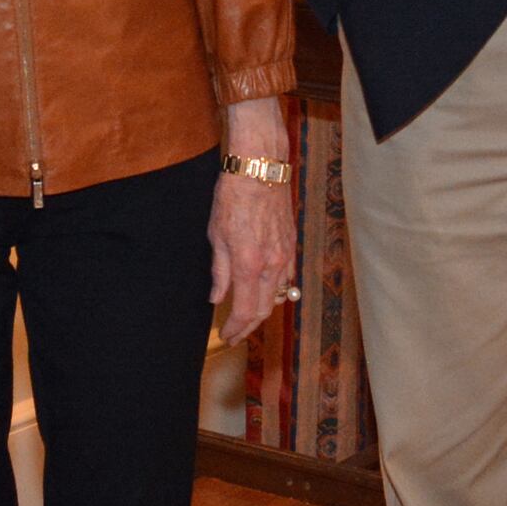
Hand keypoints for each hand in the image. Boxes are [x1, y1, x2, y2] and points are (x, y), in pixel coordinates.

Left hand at [211, 97, 296, 342]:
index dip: (236, 329)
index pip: (244, 311)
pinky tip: (265, 293)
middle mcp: (271, 264)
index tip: (227, 336)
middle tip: (235, 334)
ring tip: (246, 317)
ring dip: (262, 310)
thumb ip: (219, 271)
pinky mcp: (291, 244)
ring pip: (277, 295)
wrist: (259, 168)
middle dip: (248, 326)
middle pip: (264, 309)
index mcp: (248, 264)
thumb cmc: (232, 196)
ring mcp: (285, 255)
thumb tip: (216, 298)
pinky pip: (286, 278)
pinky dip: (276, 291)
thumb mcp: (215, 234)